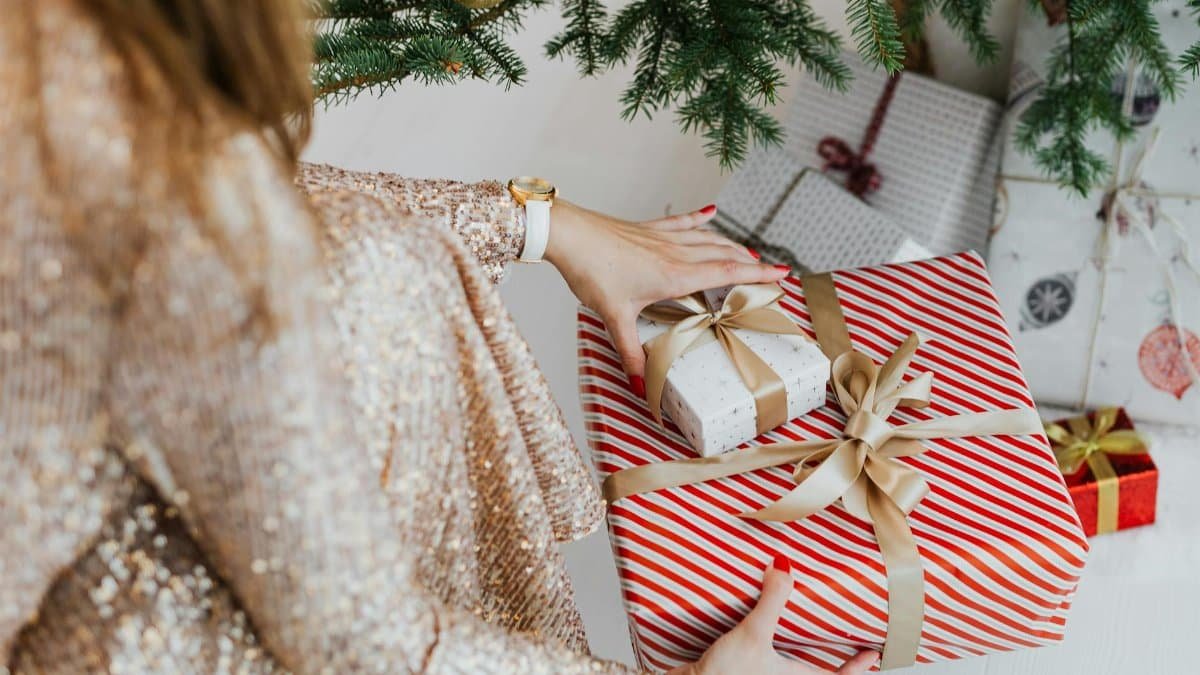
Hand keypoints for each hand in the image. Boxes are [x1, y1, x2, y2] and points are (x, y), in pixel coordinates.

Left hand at [543, 199, 789, 395]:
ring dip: (731, 244)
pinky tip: (712, 212)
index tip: (782, 274)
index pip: (726, 272)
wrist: (570, 235)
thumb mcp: (613, 316)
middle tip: (773, 270)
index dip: (757, 274)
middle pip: (724, 254)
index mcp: (674, 275)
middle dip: (751, 262)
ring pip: (707, 239)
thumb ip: (631, 352)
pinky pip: (681, 223)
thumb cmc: (591, 271)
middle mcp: (675, 253)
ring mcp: (662, 238)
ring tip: (750, 251)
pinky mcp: (646, 229)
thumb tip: (642, 385)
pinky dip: (699, 219)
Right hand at [666, 557, 879, 674]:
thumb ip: (771, 600)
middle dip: (831, 658)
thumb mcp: (753, 634)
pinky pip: (770, 664)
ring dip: (804, 654)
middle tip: (844, 639)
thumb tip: (783, 567)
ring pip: (794, 669)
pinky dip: (776, 651)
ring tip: (807, 631)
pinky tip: (766, 632)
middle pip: (818, 673)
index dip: (858, 666)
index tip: (873, 653)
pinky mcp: (746, 674)